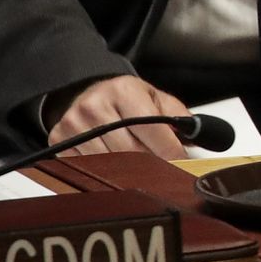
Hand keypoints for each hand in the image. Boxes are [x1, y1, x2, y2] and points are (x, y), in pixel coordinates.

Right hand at [46, 76, 192, 158]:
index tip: (181, 162)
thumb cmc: (126, 98)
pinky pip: (87, 168)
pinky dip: (103, 171)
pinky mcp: (60, 140)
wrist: (88, 93)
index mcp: (124, 90)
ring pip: (109, 163)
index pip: (151, 128)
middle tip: (163, 170)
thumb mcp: (155, 98)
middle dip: (152, 164)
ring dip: (128, 171)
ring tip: (139, 167)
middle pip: (130, 150)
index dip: (169, 150)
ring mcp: (74, 124)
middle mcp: (96, 105)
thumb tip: (200, 137)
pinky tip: (112, 164)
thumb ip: (179, 116)